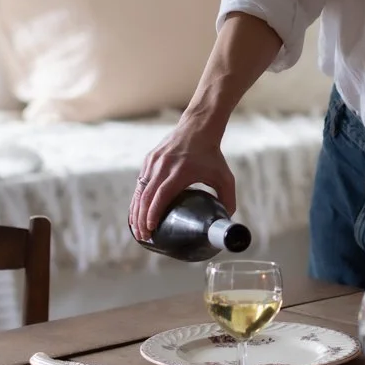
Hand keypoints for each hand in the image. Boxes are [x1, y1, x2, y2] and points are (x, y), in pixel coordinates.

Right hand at [128, 114, 236, 239]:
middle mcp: (164, 166)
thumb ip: (228, 198)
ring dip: (136, 212)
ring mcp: (154, 162)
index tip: (150, 228)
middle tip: (143, 237)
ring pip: (140, 191)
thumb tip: (227, 219)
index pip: (161, 195)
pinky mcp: (149, 160)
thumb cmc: (212, 154)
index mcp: (181, 171)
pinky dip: (137, 200)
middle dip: (142, 219)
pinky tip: (136, 213)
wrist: (198, 128)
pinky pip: (140, 183)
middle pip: (146, 196)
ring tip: (137, 230)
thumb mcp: (224, 176)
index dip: (154, 213)